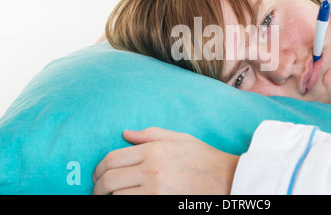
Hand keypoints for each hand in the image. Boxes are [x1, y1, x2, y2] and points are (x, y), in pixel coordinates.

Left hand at [92, 127, 238, 194]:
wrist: (226, 180)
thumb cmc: (203, 158)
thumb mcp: (179, 138)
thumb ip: (150, 134)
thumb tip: (125, 134)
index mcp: (153, 150)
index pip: (112, 158)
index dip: (98, 168)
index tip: (96, 175)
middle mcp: (151, 170)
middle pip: (109, 179)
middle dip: (97, 187)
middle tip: (97, 190)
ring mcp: (154, 190)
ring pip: (116, 195)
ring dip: (109, 197)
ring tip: (110, 196)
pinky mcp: (159, 204)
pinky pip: (130, 204)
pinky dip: (123, 202)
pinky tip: (123, 199)